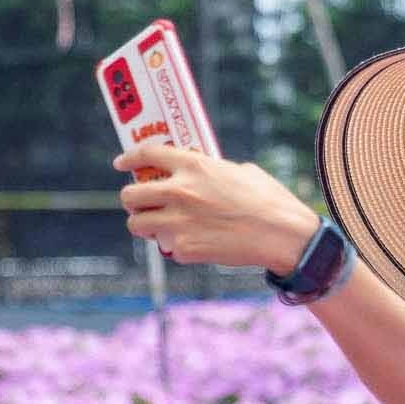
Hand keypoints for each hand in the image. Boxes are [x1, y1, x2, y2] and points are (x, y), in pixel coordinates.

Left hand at [115, 145, 320, 268]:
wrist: (283, 235)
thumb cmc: (268, 200)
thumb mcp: (239, 171)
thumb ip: (211, 171)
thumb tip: (199, 176)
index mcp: (193, 165)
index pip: (146, 155)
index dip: (129, 158)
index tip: (121, 164)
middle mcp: (179, 191)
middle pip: (130, 195)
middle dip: (132, 200)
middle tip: (140, 203)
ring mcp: (178, 222)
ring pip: (137, 225)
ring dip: (144, 225)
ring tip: (157, 226)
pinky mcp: (184, 248)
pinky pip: (166, 247)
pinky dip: (175, 246)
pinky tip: (193, 243)